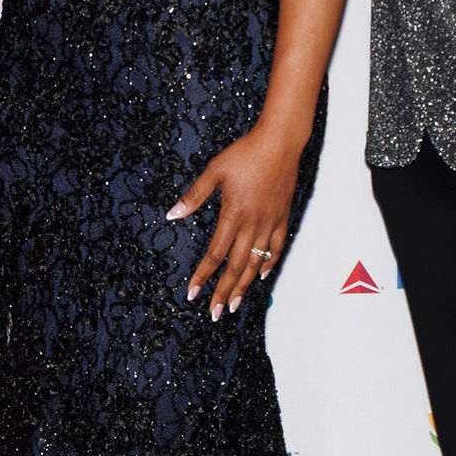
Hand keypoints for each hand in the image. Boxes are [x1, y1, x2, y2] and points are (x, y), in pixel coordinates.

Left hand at [172, 125, 307, 317]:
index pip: (214, 254)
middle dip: (223, 291)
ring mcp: (270, 223)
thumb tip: (172, 214)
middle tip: (215, 313)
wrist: (280, 142)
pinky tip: (261, 277)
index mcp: (233, 214)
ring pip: (256, 263)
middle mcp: (253, 224)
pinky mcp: (283, 218)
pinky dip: (268, 264)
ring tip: (234, 305)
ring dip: (244, 286)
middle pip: (235, 266)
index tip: (192, 294)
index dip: (202, 276)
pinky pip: (277, 248)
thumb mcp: (214, 171)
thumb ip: (194, 196)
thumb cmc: (246, 153)